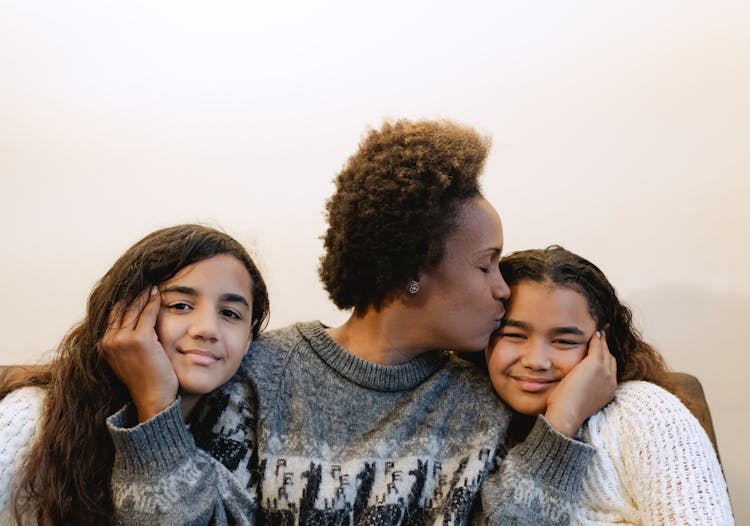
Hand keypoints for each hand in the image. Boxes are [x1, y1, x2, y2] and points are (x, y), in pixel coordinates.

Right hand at [101, 286, 178, 422]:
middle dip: (133, 293)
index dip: (124, 300)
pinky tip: (158, 293)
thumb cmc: (145, 380)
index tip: (135, 288)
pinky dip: (153, 301)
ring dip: (143, 294)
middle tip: (144, 280)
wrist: (153, 399)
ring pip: (134, 308)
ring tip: (152, 283)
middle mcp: (109, 341)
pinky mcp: (139, 340)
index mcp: (104, 346)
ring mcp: (123, 340)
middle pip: (122, 308)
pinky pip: (148, 313)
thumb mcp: (129, 358)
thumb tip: (135, 324)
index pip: (114, 315)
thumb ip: (127, 341)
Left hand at [544, 331, 616, 436]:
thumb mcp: (581, 400)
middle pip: (610, 359)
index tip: (601, 351)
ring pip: (605, 351)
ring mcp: (605, 373)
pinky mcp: (595, 365)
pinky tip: (594, 332)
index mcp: (609, 391)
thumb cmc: (566, 410)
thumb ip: (583, 390)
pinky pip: (598, 346)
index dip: (605, 359)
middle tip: (602, 336)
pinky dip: (597, 339)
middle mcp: (611, 381)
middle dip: (606, 348)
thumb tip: (575, 386)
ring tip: (599, 332)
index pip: (610, 370)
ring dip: (602, 341)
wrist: (567, 414)